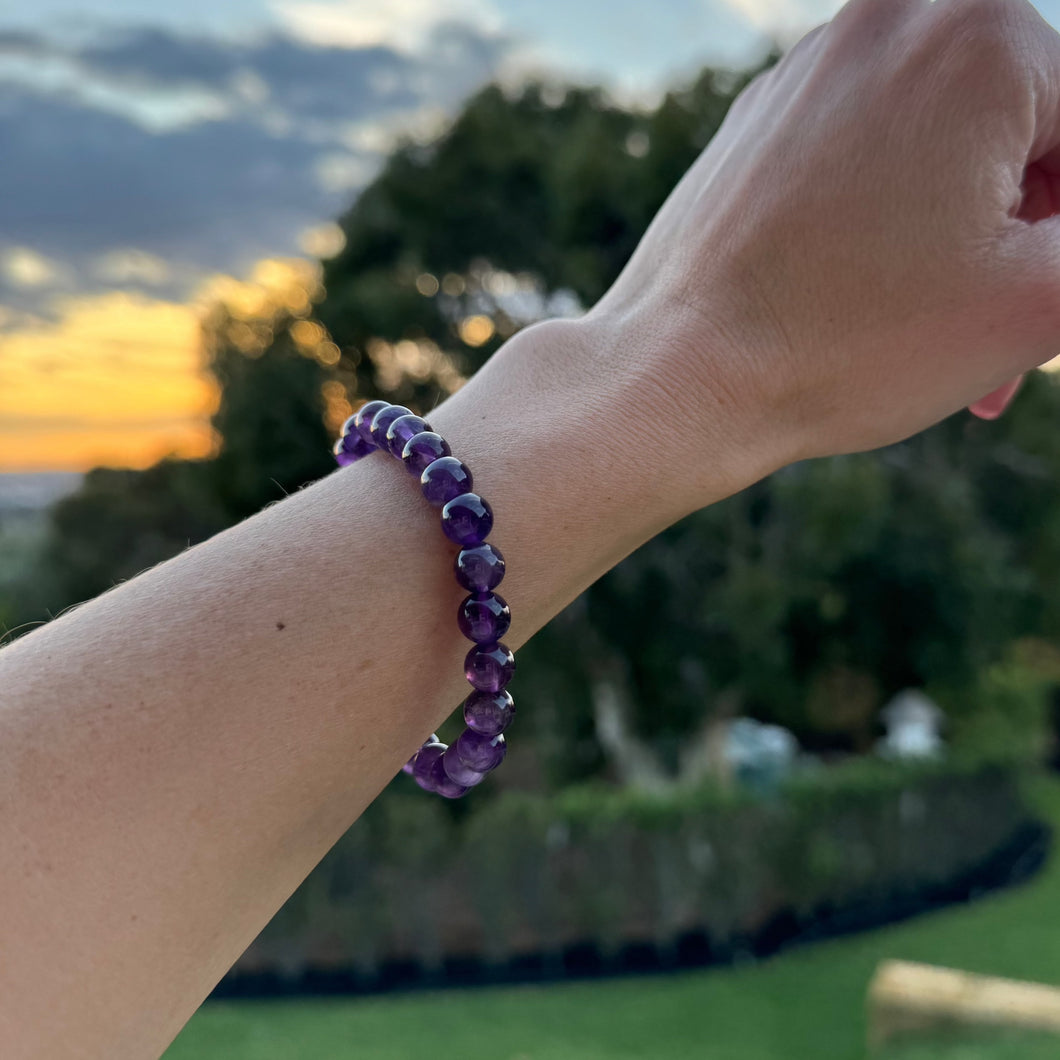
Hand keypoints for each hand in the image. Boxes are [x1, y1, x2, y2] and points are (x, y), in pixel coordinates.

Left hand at [586, 0, 1059, 508]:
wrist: (677, 378)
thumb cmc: (850, 344)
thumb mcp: (1040, 300)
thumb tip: (1058, 224)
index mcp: (979, 30)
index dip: (1059, 237)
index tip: (1025, 305)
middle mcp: (890, 17)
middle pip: (1011, 134)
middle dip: (1015, 241)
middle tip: (993, 344)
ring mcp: (808, 67)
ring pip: (935, 149)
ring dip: (952, 242)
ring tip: (925, 333)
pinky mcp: (758, 121)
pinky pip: (858, 158)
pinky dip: (880, 223)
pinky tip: (859, 302)